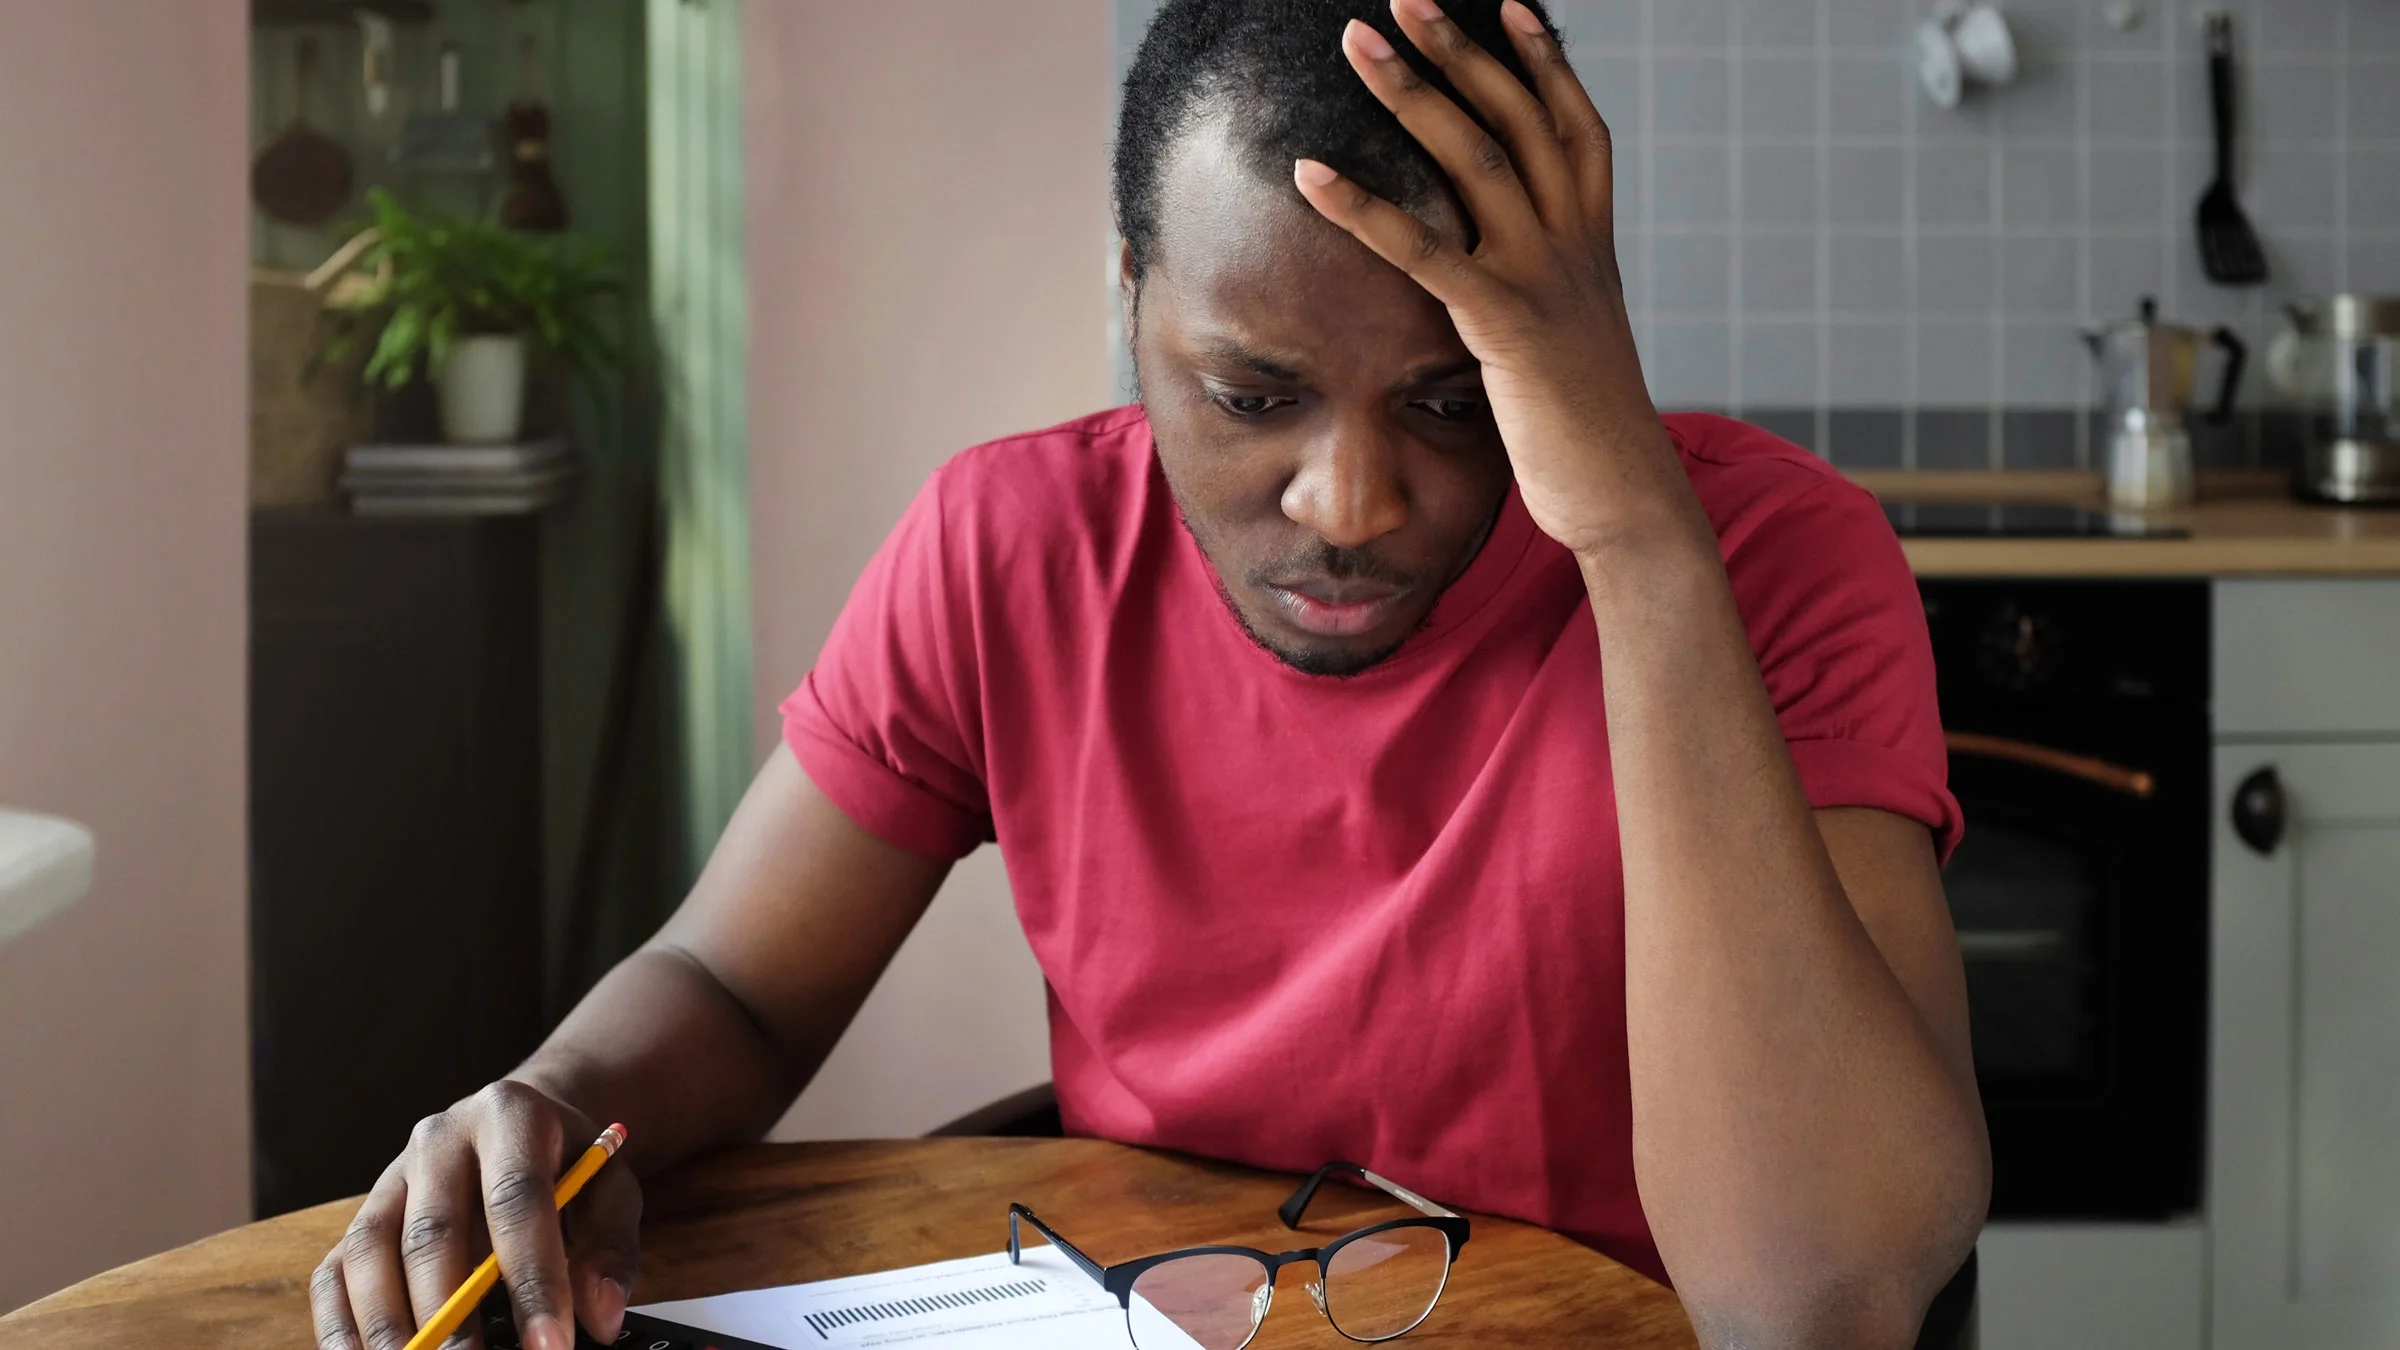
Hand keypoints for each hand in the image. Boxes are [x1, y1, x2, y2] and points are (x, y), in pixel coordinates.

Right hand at [310, 1080, 641, 1349]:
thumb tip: (599, 1317)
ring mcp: (391, 1176)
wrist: (520, 1124)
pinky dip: (343, 1326)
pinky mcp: (361, 1215)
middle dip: (454, 1318)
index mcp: (508, 1116)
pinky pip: (335, 1271)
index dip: (533, 1279)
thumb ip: (610, 1248)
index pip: (517, 1199)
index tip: (550, 1346)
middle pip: (433, 1233)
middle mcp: (439, 1139)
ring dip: (390, 1327)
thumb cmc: (567, 1165)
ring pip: (371, 1253)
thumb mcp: (609, 1187)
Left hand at [1293, 0, 1697, 560]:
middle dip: (1461, 51)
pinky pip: (1424, 252)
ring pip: (1477, 160)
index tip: (1508, 6)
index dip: (1544, 63)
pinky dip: (1362, 208)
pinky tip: (1310, 175)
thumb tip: (1516, 287)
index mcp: (1592, 248)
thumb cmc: (1589, 438)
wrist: (1627, 499)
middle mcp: (1574, 248)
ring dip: (1413, 93)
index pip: (1575, 128)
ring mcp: (1543, 281)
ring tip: (1358, 41)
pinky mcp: (1504, 326)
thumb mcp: (1573, 348)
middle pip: (1519, 120)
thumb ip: (1547, 300)